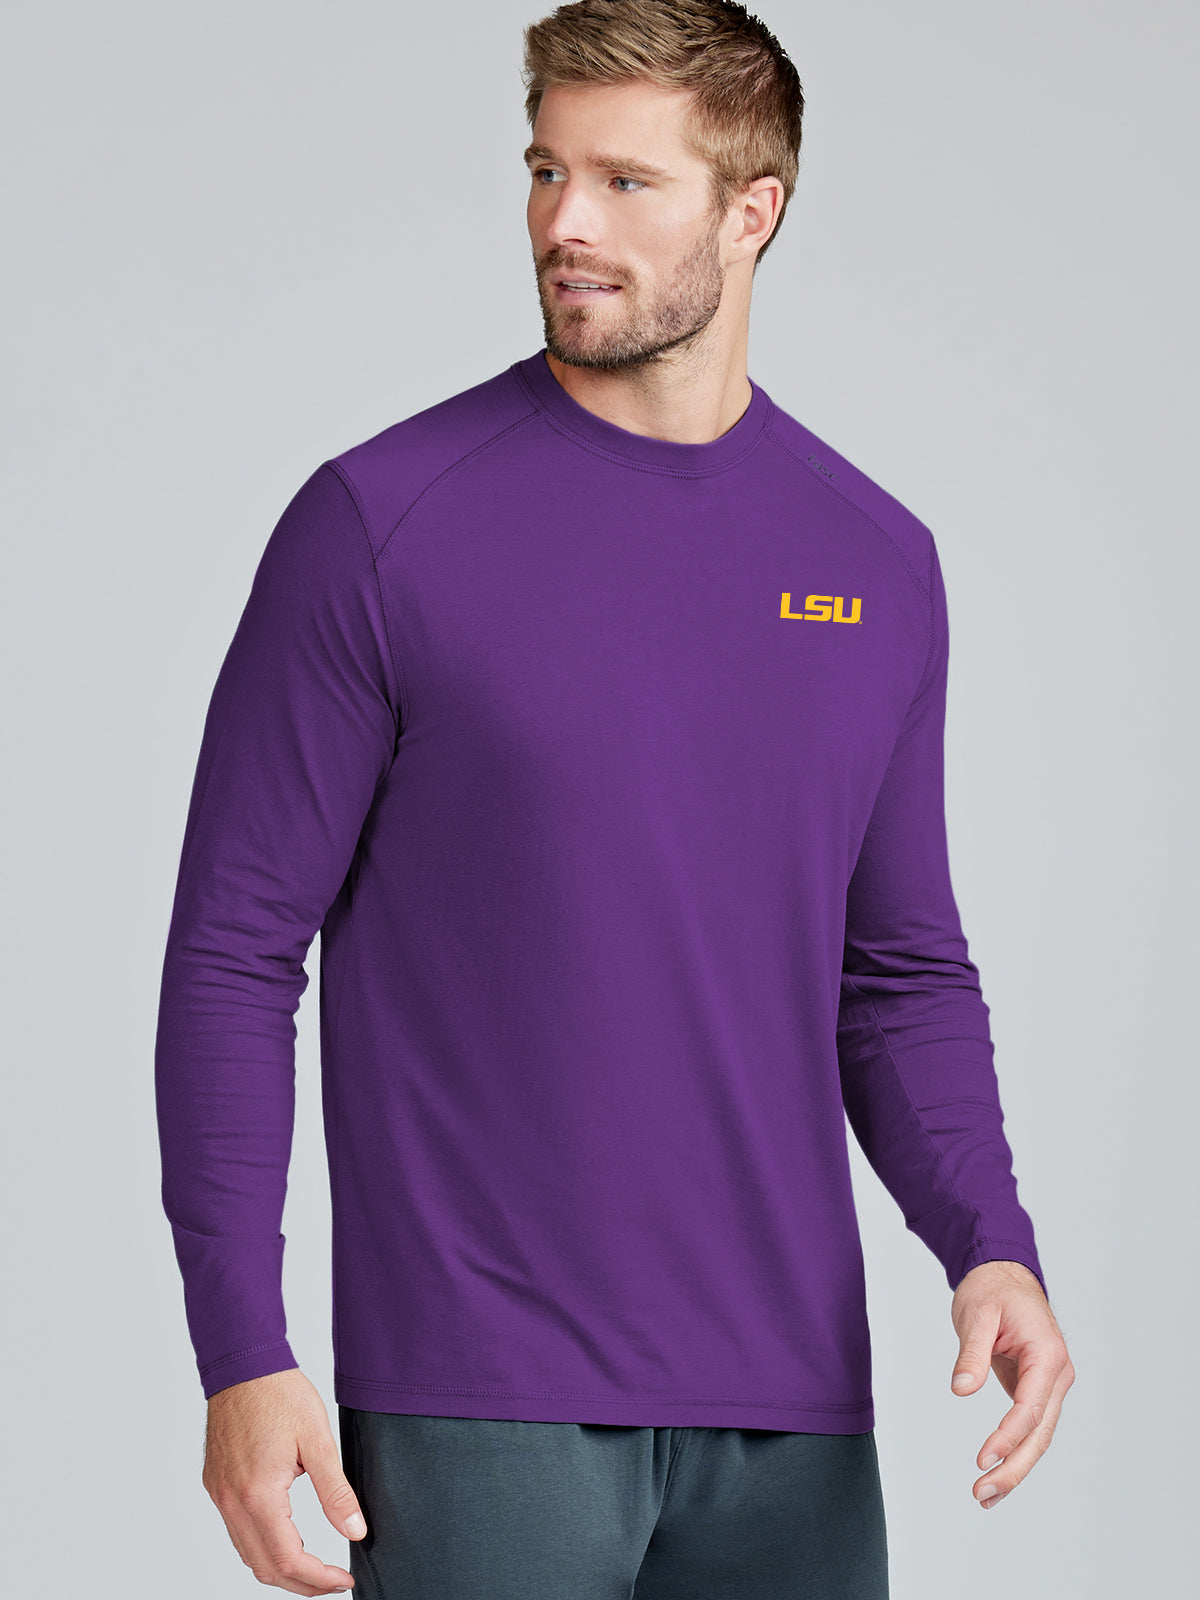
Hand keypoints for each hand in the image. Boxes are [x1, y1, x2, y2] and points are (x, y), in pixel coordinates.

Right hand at [202, 1366, 366, 1594]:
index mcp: (258, 1494)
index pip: (287, 1560)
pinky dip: (262, 1546)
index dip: (318, 1579)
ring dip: (280, 1569)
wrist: (243, 1364)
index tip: (344, 1580)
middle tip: (333, 1582)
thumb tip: (356, 1531)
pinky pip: (237, 1532)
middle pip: (264, 1568)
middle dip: (301, 1584)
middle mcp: (232, 1502)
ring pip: (247, 1554)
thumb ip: (336, 1491)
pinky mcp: (216, 1485)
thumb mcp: (318, 1439)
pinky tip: (286, 1537)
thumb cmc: (279, 1394)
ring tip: (315, 1567)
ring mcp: (220, 1495)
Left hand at [949, 1259, 1074, 1509]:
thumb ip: (971, 1352)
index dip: (1008, 1437)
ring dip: (1014, 1467)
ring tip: (985, 1495)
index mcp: (1048, 1355)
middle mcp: (1057, 1375)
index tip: (983, 1458)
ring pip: (1037, 1436)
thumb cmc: (992, 1290)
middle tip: (982, 1492)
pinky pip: (1028, 1427)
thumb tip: (961, 1388)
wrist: (1003, 1276)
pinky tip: (994, 1472)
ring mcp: (1049, 1385)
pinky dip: (1013, 1451)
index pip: (1030, 1407)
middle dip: (1013, 1467)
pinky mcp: (1036, 1390)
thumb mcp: (975, 1313)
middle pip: (1039, 1433)